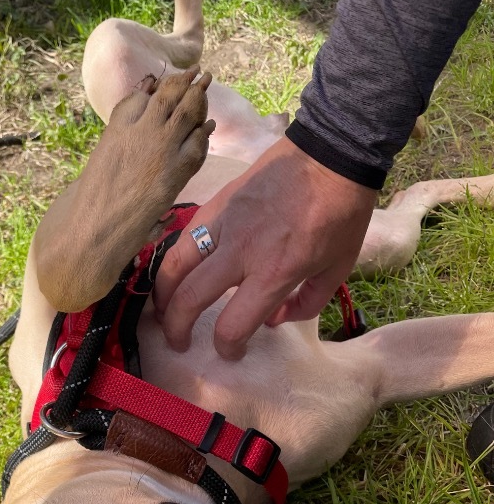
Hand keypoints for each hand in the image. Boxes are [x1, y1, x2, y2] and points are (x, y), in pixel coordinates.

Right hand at [153, 136, 376, 358]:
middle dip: (177, 329)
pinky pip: (183, 238)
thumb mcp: (338, 267)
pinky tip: (174, 274)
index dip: (227, 347)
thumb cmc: (341, 213)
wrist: (332, 152)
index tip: (230, 351)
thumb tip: (273, 320)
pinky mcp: (217, 204)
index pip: (233, 324)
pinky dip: (173, 262)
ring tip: (162, 312)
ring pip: (174, 266)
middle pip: (189, 298)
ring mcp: (224, 224)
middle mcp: (241, 251)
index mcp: (275, 271)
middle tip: (179, 342)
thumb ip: (306, 303)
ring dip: (162, 296)